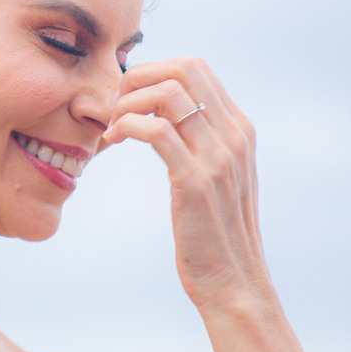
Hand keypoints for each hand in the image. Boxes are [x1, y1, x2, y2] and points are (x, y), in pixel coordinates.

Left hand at [103, 57, 274, 314]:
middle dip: (138, 76)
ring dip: (128, 100)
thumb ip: (201, 143)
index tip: (127, 97)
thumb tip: (167, 115)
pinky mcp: (196, 181)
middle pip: (184, 68)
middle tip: (113, 105)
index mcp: (239, 129)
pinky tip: (113, 141)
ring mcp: (218, 157)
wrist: (233, 283)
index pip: (196, 67)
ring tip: (111, 127)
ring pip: (169, 92)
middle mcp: (234, 135)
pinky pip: (157, 130)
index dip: (153, 71)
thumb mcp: (216, 178)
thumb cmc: (213, 233)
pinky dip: (126, 125)